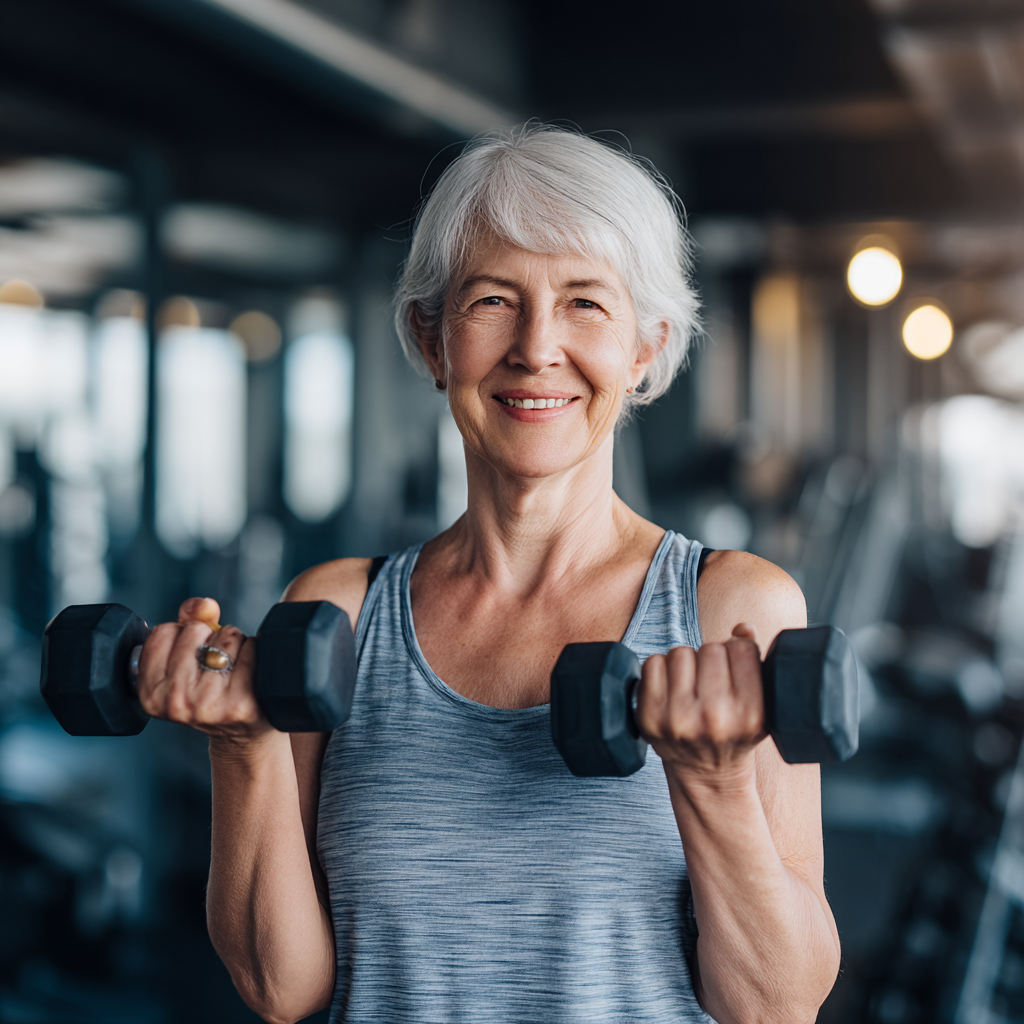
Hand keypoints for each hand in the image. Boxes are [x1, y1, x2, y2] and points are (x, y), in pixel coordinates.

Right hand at [136, 597, 267, 742]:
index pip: (163, 632)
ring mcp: (208, 705)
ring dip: (235, 644)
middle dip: (210, 638)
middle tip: (216, 666)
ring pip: (226, 636)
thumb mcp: (188, 657)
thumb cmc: (213, 689)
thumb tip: (205, 604)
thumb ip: (189, 621)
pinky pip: (252, 648)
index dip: (182, 635)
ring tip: (234, 670)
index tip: (190, 657)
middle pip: (195, 631)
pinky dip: (255, 650)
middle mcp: (175, 703)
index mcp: (151, 694)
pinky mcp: (242, 703)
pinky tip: (252, 673)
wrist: (244, 734)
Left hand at [635, 624, 765, 783]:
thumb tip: (742, 628)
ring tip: (693, 681)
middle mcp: (714, 718)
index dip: (738, 651)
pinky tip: (672, 686)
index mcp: (750, 715)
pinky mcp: (650, 717)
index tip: (736, 665)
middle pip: (711, 648)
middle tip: (712, 677)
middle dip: (713, 657)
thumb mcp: (762, 706)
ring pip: (681, 652)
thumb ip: (755, 663)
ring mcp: (678, 719)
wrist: (707, 776)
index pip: (741, 649)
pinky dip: (662, 668)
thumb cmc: (736, 734)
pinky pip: (653, 663)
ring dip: (687, 661)